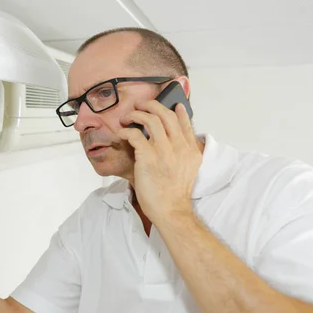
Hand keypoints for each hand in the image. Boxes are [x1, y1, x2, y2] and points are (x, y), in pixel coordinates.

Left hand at [118, 100, 201, 223]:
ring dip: (136, 115)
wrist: (170, 209)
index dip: (177, 110)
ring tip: (127, 118)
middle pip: (166, 115)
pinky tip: (121, 133)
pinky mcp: (147, 157)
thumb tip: (179, 139)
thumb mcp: (189, 169)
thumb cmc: (175, 192)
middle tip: (141, 106)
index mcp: (190, 149)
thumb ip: (185, 152)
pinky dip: (126, 130)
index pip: (185, 122)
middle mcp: (179, 146)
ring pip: (150, 120)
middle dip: (151, 106)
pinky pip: (135, 134)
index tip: (172, 104)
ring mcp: (163, 150)